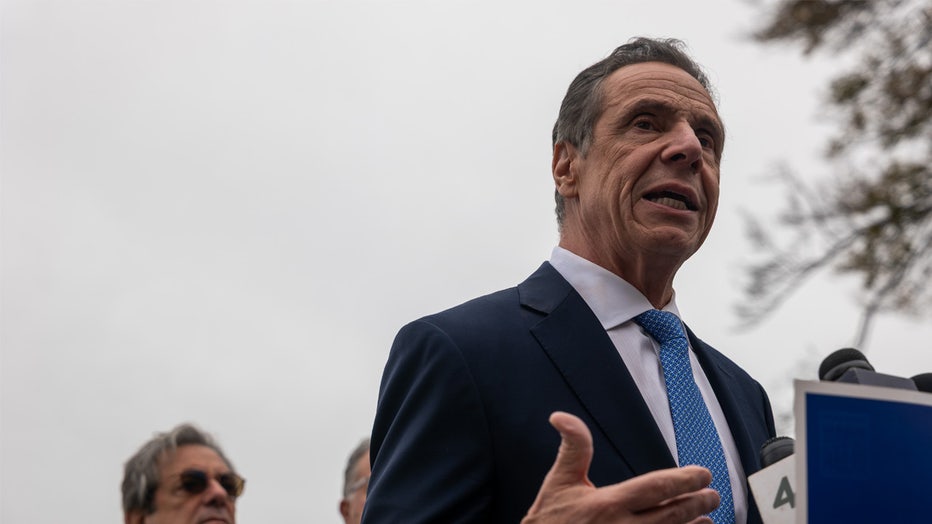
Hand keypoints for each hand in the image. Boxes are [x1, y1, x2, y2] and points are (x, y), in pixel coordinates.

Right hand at [522, 412, 719, 523]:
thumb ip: (573, 448)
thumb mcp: (559, 481)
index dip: (684, 480)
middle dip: (697, 503)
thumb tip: (562, 416)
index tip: (703, 474)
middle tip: (714, 495)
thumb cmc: (550, 521)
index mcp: (608, 504)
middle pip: (672, 514)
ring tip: (707, 519)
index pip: (656, 488)